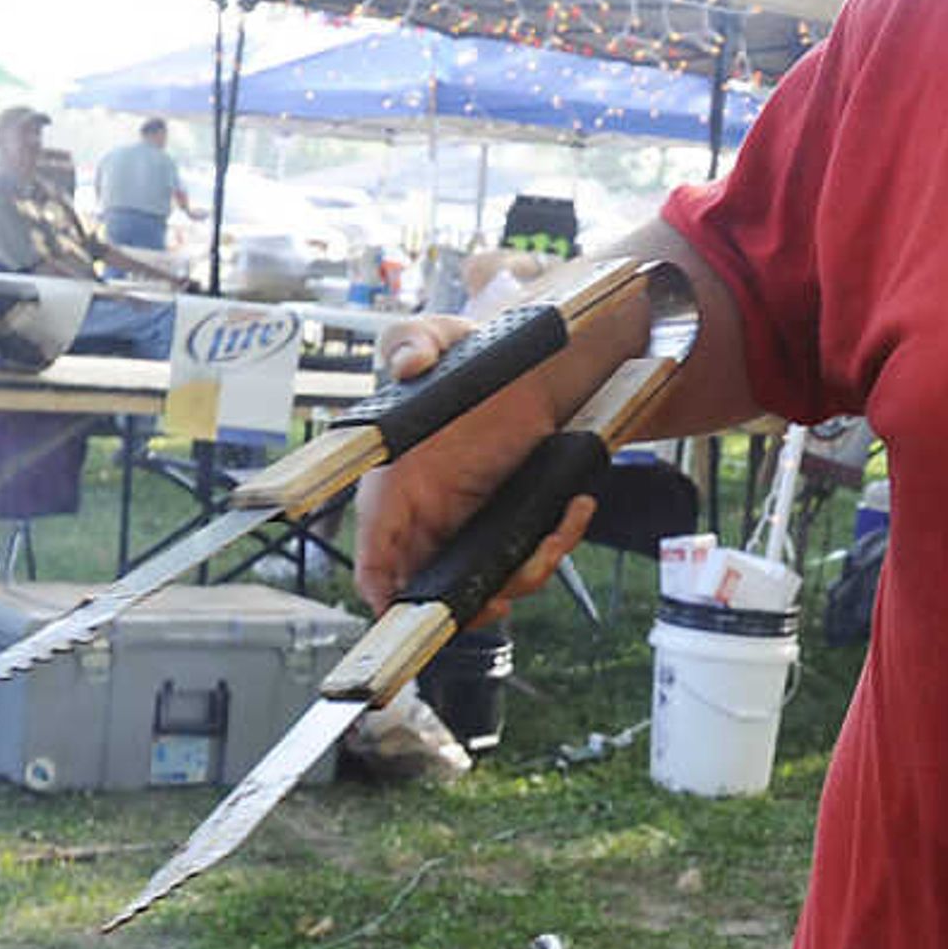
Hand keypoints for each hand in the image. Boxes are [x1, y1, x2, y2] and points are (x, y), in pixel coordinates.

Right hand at [352, 314, 596, 621]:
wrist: (529, 362)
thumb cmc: (469, 353)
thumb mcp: (437, 335)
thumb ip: (411, 340)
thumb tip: (407, 363)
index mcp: (393, 489)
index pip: (372, 562)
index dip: (386, 598)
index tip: (412, 613)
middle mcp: (427, 516)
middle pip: (432, 593)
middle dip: (468, 604)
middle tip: (501, 595)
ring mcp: (469, 525)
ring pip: (489, 582)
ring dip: (526, 572)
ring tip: (554, 535)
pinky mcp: (510, 523)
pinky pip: (528, 555)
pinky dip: (556, 543)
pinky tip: (574, 510)